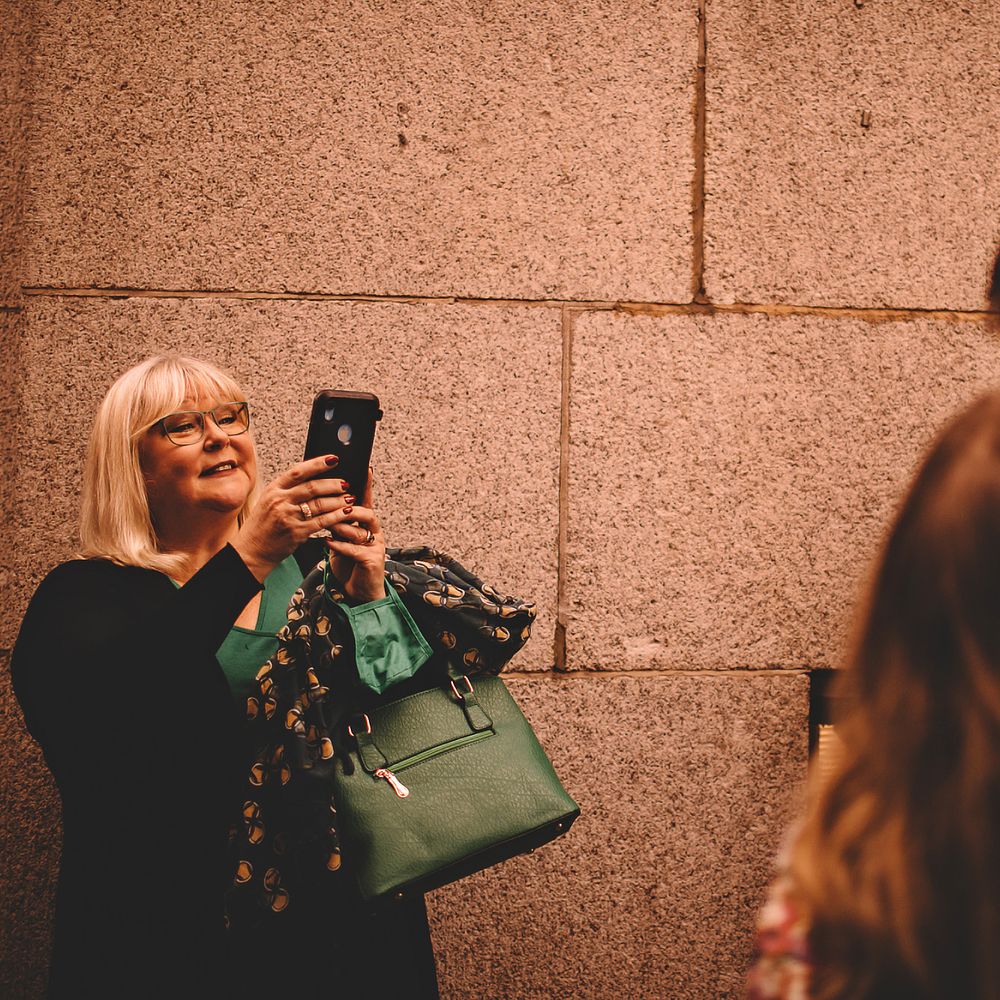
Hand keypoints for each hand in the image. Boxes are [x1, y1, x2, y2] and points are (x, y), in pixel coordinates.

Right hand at [231, 455, 353, 581]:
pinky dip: (336, 516)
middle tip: (346, 483)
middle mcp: (280, 500)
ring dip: (338, 501)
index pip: (298, 471)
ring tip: (350, 498)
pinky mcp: (297, 532)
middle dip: (333, 484)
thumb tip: (313, 478)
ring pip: (320, 504)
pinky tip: (345, 513)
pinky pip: (322, 521)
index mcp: (274, 489)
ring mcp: (288, 516)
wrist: (252, 550)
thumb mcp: (269, 501)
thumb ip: (287, 490)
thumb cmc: (262, 525)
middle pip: (313, 487)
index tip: (334, 459)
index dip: (318, 463)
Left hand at [325, 466, 385, 602]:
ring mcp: (375, 546)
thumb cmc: (348, 563)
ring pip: (359, 530)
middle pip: (365, 512)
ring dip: (341, 527)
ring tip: (329, 527)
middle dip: (348, 509)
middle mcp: (375, 533)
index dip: (366, 484)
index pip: (366, 500)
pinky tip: (328, 543)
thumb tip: (321, 503)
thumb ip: (336, 522)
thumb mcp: (340, 539)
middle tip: (335, 506)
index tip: (365, 467)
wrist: (358, 592)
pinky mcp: (372, 561)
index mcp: (367, 524)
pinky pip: (355, 549)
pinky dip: (340, 545)